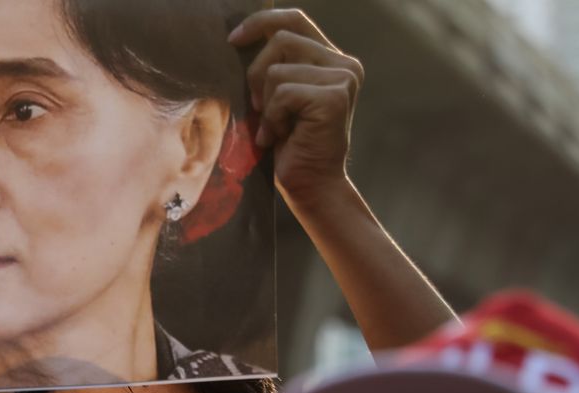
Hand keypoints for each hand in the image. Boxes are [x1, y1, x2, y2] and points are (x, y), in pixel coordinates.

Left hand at [229, 9, 363, 201]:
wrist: (312, 186)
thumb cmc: (290, 146)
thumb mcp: (278, 97)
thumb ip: (273, 65)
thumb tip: (239, 36)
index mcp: (333, 60)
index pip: (294, 19)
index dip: (260, 22)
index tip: (233, 40)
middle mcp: (344, 64)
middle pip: (281, 38)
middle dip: (257, 74)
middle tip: (258, 108)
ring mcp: (343, 78)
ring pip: (278, 68)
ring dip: (266, 102)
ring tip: (276, 127)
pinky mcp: (334, 96)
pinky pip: (282, 92)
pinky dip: (272, 117)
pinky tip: (281, 136)